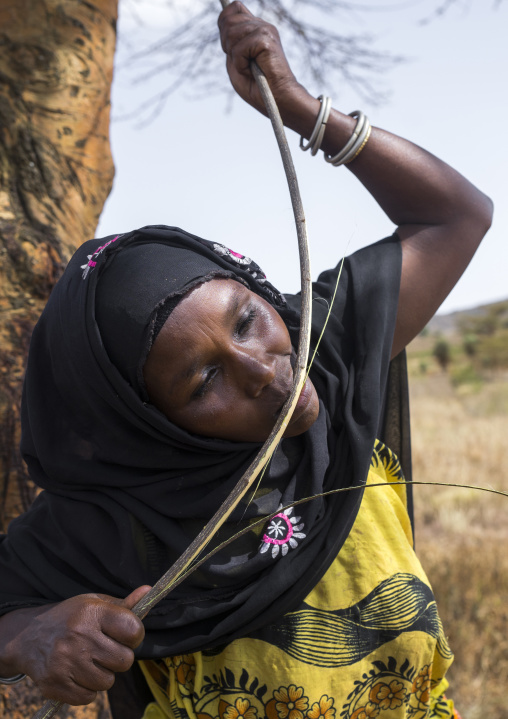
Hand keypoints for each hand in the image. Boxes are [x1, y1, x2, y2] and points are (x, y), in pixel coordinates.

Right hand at [1, 585, 149, 705]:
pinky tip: (77, 673)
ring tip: (89, 660)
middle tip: (105, 649)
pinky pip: (89, 697)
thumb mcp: (95, 603)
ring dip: (103, 674)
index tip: (126, 635)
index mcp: (92, 612)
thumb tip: (148, 591)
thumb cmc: (70, 617)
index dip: (135, 635)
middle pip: (124, 660)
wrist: (28, 636)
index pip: (133, 630)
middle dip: (119, 657)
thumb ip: (124, 604)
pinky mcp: (55, 684)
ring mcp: (66, 662)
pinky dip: (87, 689)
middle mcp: (79, 636)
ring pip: (108, 682)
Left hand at [218, 1, 306, 116]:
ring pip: (231, 33)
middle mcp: (261, 25)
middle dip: (227, 44)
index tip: (231, 48)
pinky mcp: (266, 40)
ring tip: (249, 67)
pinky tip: (252, 70)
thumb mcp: (235, 62)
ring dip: (235, 57)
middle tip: (241, 62)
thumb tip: (224, 24)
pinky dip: (240, 64)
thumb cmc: (257, 87)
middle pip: (228, 19)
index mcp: (255, 28)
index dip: (225, 25)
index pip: (233, 9)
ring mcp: (265, 30)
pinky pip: (239, 48)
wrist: (277, 100)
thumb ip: (229, 43)